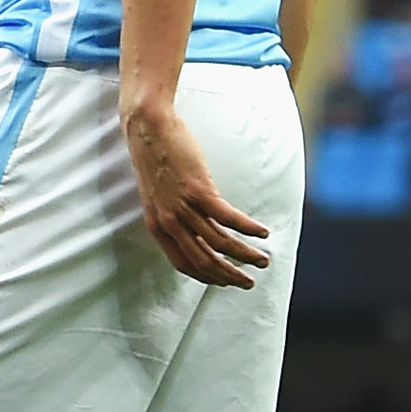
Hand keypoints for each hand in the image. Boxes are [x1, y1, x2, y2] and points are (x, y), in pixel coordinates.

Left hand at [122, 89, 269, 287]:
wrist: (146, 129)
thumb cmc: (154, 158)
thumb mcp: (158, 195)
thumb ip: (173, 215)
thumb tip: (196, 228)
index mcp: (157, 226)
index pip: (183, 263)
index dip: (206, 276)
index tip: (224, 281)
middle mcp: (168, 222)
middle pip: (203, 260)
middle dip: (229, 275)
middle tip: (248, 283)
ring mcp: (183, 207)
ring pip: (219, 243)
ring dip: (245, 255)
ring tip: (263, 260)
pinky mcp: (198, 190)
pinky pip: (229, 218)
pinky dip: (249, 229)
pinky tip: (263, 233)